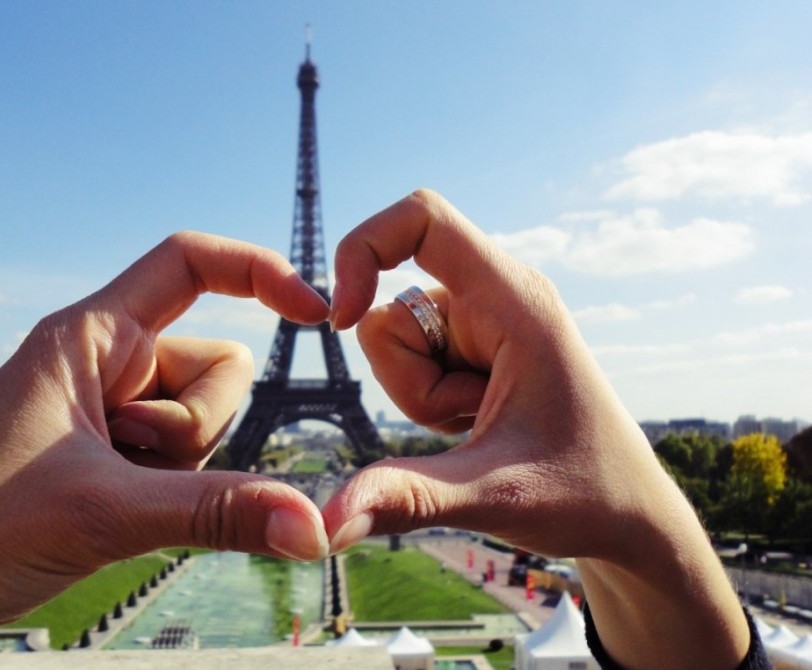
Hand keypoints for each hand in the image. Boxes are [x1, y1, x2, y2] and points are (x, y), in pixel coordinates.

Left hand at [0, 232, 329, 666]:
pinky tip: (110, 512)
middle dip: (196, 425)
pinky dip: (170, 493)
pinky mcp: (118, 457)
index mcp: (95, 335)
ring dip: (180, 467)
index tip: (316, 313)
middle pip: (221, 367)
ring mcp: (117, 412)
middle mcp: (110, 364)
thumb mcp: (105, 510)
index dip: (259, 271)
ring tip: (106, 490)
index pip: (190, 262)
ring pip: (208, 422)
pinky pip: (188, 463)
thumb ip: (218, 514)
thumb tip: (314, 527)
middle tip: (123, 458)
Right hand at [323, 190, 748, 669]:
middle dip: (408, 380)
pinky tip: (478, 423)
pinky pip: (411, 362)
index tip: (339, 317)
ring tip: (481, 422)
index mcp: (514, 300)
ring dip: (420, 395)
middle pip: (390, 308)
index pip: (424, 218)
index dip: (365, 247)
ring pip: (394, 341)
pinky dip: (428, 401)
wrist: (626, 514)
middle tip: (473, 418)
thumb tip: (324, 523)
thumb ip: (406, 497)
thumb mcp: (491, 494)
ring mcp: (483, 322)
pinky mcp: (473, 347)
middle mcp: (497, 297)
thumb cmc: (583, 493)